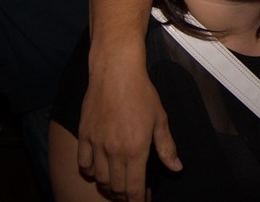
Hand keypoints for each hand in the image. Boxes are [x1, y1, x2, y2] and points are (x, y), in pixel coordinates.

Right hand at [77, 46, 180, 200]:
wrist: (116, 72)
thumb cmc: (141, 93)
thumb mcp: (160, 119)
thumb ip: (166, 147)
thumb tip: (176, 168)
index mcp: (136, 149)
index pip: (134, 189)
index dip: (138, 201)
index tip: (143, 201)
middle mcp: (114, 151)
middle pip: (116, 188)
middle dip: (125, 196)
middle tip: (132, 193)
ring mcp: (97, 144)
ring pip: (100, 179)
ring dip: (109, 186)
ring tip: (118, 184)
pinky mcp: (84, 135)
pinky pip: (83, 164)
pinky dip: (90, 172)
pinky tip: (98, 170)